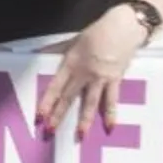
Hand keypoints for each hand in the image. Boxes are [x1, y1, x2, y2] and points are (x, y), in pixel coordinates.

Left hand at [37, 4, 143, 137]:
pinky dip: (111, 113)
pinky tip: (110, 127)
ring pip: (90, 102)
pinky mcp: (115, 79)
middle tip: (50, 131)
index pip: (55, 86)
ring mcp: (100, 78)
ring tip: (80, 136)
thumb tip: (38, 54)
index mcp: (70, 63)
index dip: (47, 102)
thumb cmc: (96, 32)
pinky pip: (112, 99)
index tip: (39, 116)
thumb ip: (56, 50)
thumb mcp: (72, 41)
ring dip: (84, 120)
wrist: (123, 27)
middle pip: (69, 97)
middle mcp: (83, 73)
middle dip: (59, 115)